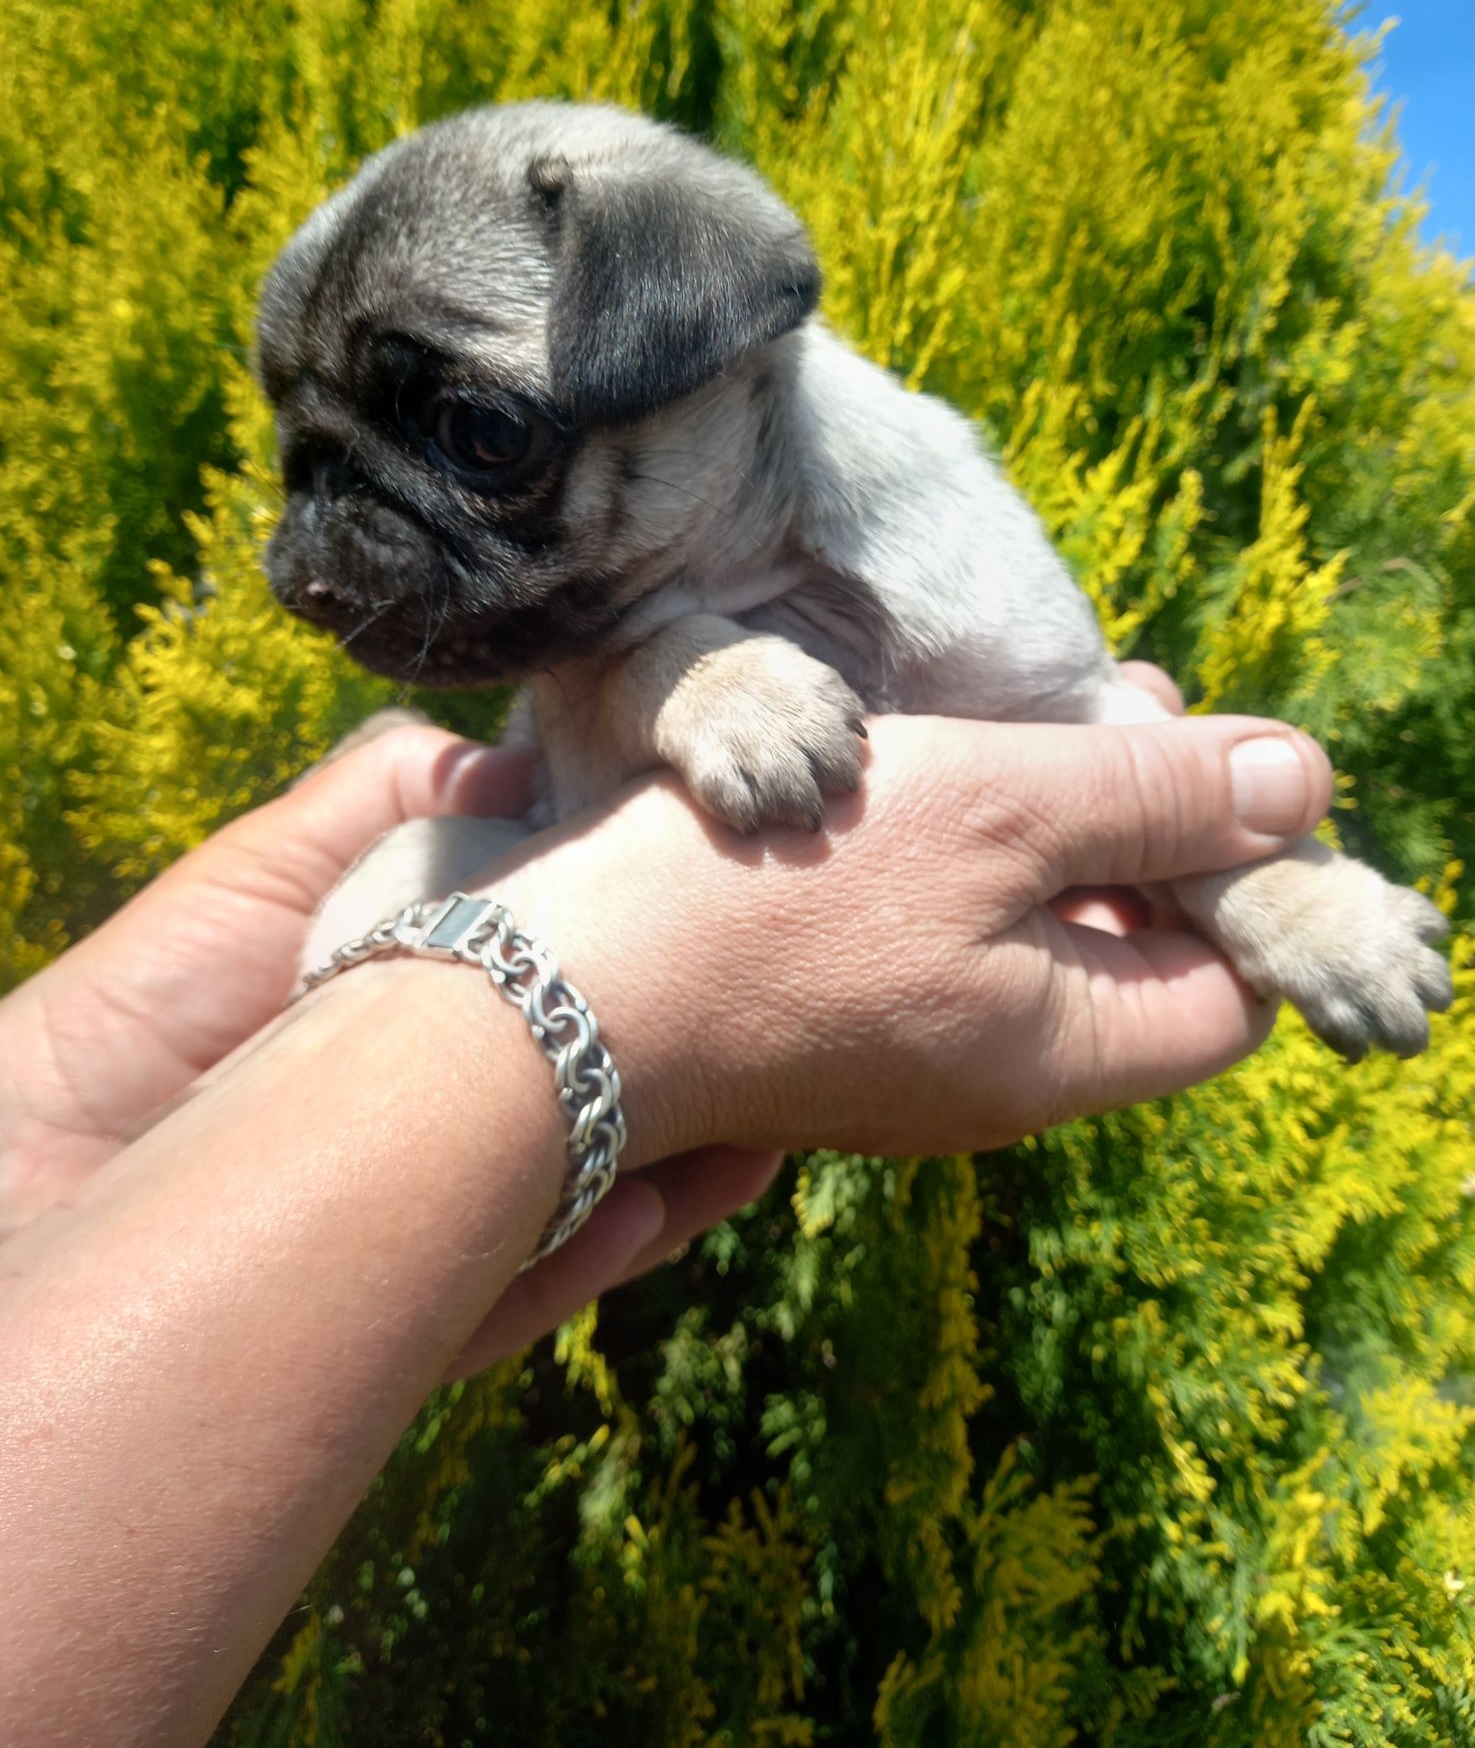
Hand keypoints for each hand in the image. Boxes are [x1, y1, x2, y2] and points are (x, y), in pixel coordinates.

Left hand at [0, 726, 781, 1334]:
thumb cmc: (130, 1020)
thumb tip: (519, 764)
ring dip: (679, 1167)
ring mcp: (425, 1230)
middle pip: (590, 1101)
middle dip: (694, 1075)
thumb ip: (382, 800)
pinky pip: (519, 1290)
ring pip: (577, 1197)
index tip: (724, 912)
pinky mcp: (402, 1321)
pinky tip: (666, 1202)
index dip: (644, 957)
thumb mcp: (261, 879)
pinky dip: (594, 1250)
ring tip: (763, 1131)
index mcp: (419, 1021)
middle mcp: (438, 1129)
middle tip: (786, 1037)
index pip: (561, 990)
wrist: (16, 1193)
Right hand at [434, 700, 1330, 1172]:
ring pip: (1034, 942)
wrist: (557, 991)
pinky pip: (947, 946)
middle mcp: (1000, 1083)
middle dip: (1144, 829)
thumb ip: (1154, 800)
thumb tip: (1305, 785)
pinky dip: (966, 864)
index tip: (1202, 763)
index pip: (1234, 986)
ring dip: (1051, 833)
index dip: (1244, 873)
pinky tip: (924, 777)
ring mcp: (912, 1065)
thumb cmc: (783, 894)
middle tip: (1114, 700)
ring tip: (1021, 717)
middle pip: (1133, 960)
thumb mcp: (998, 813)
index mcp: (1065, 1054)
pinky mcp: (834, 1030)